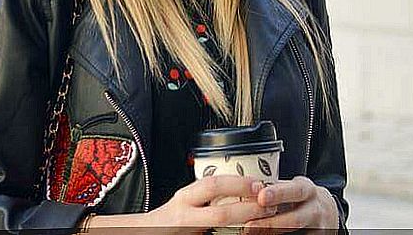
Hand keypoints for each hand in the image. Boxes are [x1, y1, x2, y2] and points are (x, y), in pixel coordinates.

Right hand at [142, 174, 277, 230]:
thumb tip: (236, 189)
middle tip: (268, 206)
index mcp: (184, 198)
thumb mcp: (184, 203)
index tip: (258, 183)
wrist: (144, 234)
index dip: (238, 183)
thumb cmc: (167, 220)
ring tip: (263, 219)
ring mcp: (187, 229)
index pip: (213, 185)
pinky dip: (232, 233)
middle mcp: (184, 213)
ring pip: (219, 226)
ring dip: (244, 222)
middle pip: (220, 211)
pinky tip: (243, 231)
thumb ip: (204, 197)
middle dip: (247, 208)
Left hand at [242, 175, 338, 233]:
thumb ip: (273, 188)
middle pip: (295, 218)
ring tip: (250, 233)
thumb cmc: (299, 197)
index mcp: (307, 190)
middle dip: (271, 223)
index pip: (295, 190)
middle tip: (249, 225)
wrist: (327, 211)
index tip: (261, 197)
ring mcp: (318, 228)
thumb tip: (243, 189)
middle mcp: (315, 210)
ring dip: (271, 234)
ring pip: (295, 232)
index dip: (278, 194)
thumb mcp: (292, 187)